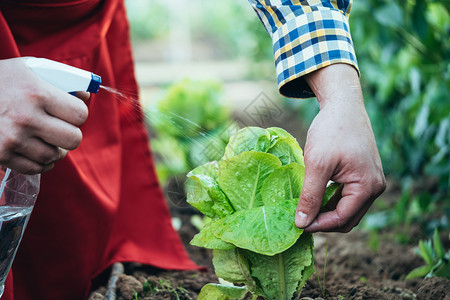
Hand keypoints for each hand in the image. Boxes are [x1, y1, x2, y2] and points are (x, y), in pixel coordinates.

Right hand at [0, 58, 88, 173]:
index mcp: (36, 93)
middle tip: (61, 128)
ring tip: (46, 138)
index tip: (70, 112)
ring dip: (55, 149)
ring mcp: (12, 139)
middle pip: (73, 139)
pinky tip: (36, 150)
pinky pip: (36, 168)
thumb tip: (86, 96)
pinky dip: (41, 162)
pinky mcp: (1, 155)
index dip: (77, 113)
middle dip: (70, 134)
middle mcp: (25, 118)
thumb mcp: (29, 69)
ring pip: (55, 156)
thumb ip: (61, 80)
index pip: (80, 114)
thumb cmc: (0, 80)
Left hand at [295, 64, 385, 231]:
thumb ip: (310, 196)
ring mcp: (371, 182)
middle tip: (299, 219)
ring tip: (304, 209)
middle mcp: (375, 188)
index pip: (341, 219)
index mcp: (368, 187)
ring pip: (347, 210)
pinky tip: (314, 197)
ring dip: (326, 213)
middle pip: (347, 219)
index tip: (296, 225)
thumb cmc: (331, 131)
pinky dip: (331, 202)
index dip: (318, 225)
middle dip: (323, 222)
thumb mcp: (317, 164)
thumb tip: (301, 224)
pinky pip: (347, 198)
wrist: (343, 105)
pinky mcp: (363, 176)